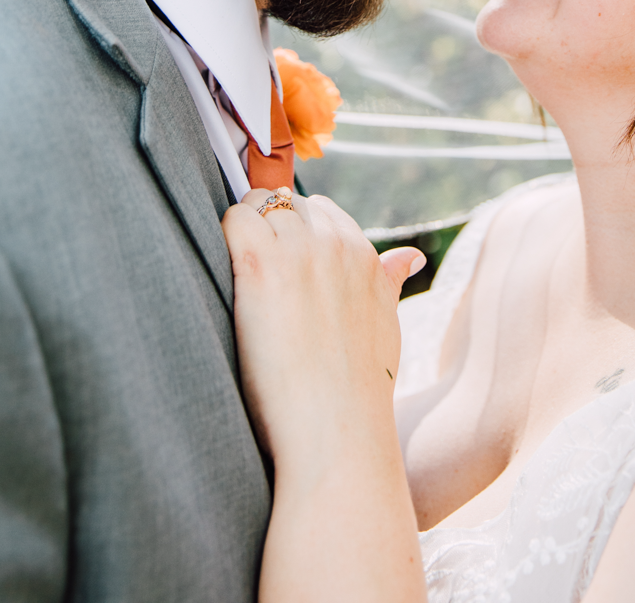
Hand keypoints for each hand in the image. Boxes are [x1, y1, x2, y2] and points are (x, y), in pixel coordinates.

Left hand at [222, 189, 424, 469]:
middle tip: (257, 275)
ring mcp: (297, 250)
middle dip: (269, 227)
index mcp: (364, 254)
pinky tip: (225, 276)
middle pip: (287, 203)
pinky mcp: (260, 265)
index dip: (296, 232)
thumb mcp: (385, 325)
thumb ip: (389, 282)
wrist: (334, 431)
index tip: (283, 264)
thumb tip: (409, 256)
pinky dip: (224, 237)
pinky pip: (233, 219)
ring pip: (258, 205)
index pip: (321, 210)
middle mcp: (333, 243)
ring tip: (237, 277)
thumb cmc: (358, 389)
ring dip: (244, 231)